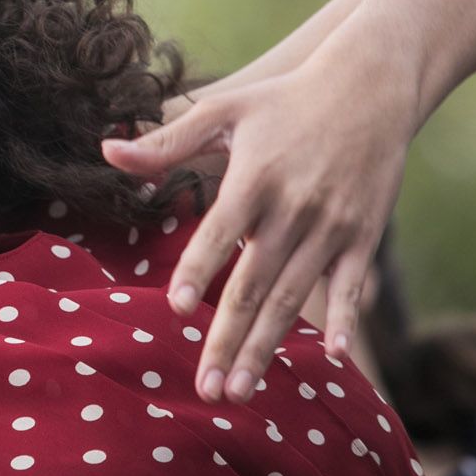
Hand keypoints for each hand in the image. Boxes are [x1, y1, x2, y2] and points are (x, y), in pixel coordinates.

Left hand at [102, 58, 415, 402]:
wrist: (369, 85)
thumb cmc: (283, 99)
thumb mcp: (223, 110)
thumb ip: (166, 141)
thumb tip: (107, 151)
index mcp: (254, 180)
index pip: (219, 233)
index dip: (199, 269)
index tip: (177, 308)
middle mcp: (293, 208)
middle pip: (254, 283)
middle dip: (228, 339)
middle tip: (207, 389)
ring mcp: (331, 226)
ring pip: (294, 297)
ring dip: (267, 347)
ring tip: (241, 390)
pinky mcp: (363, 235)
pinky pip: (350, 285)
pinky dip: (344, 319)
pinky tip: (335, 357)